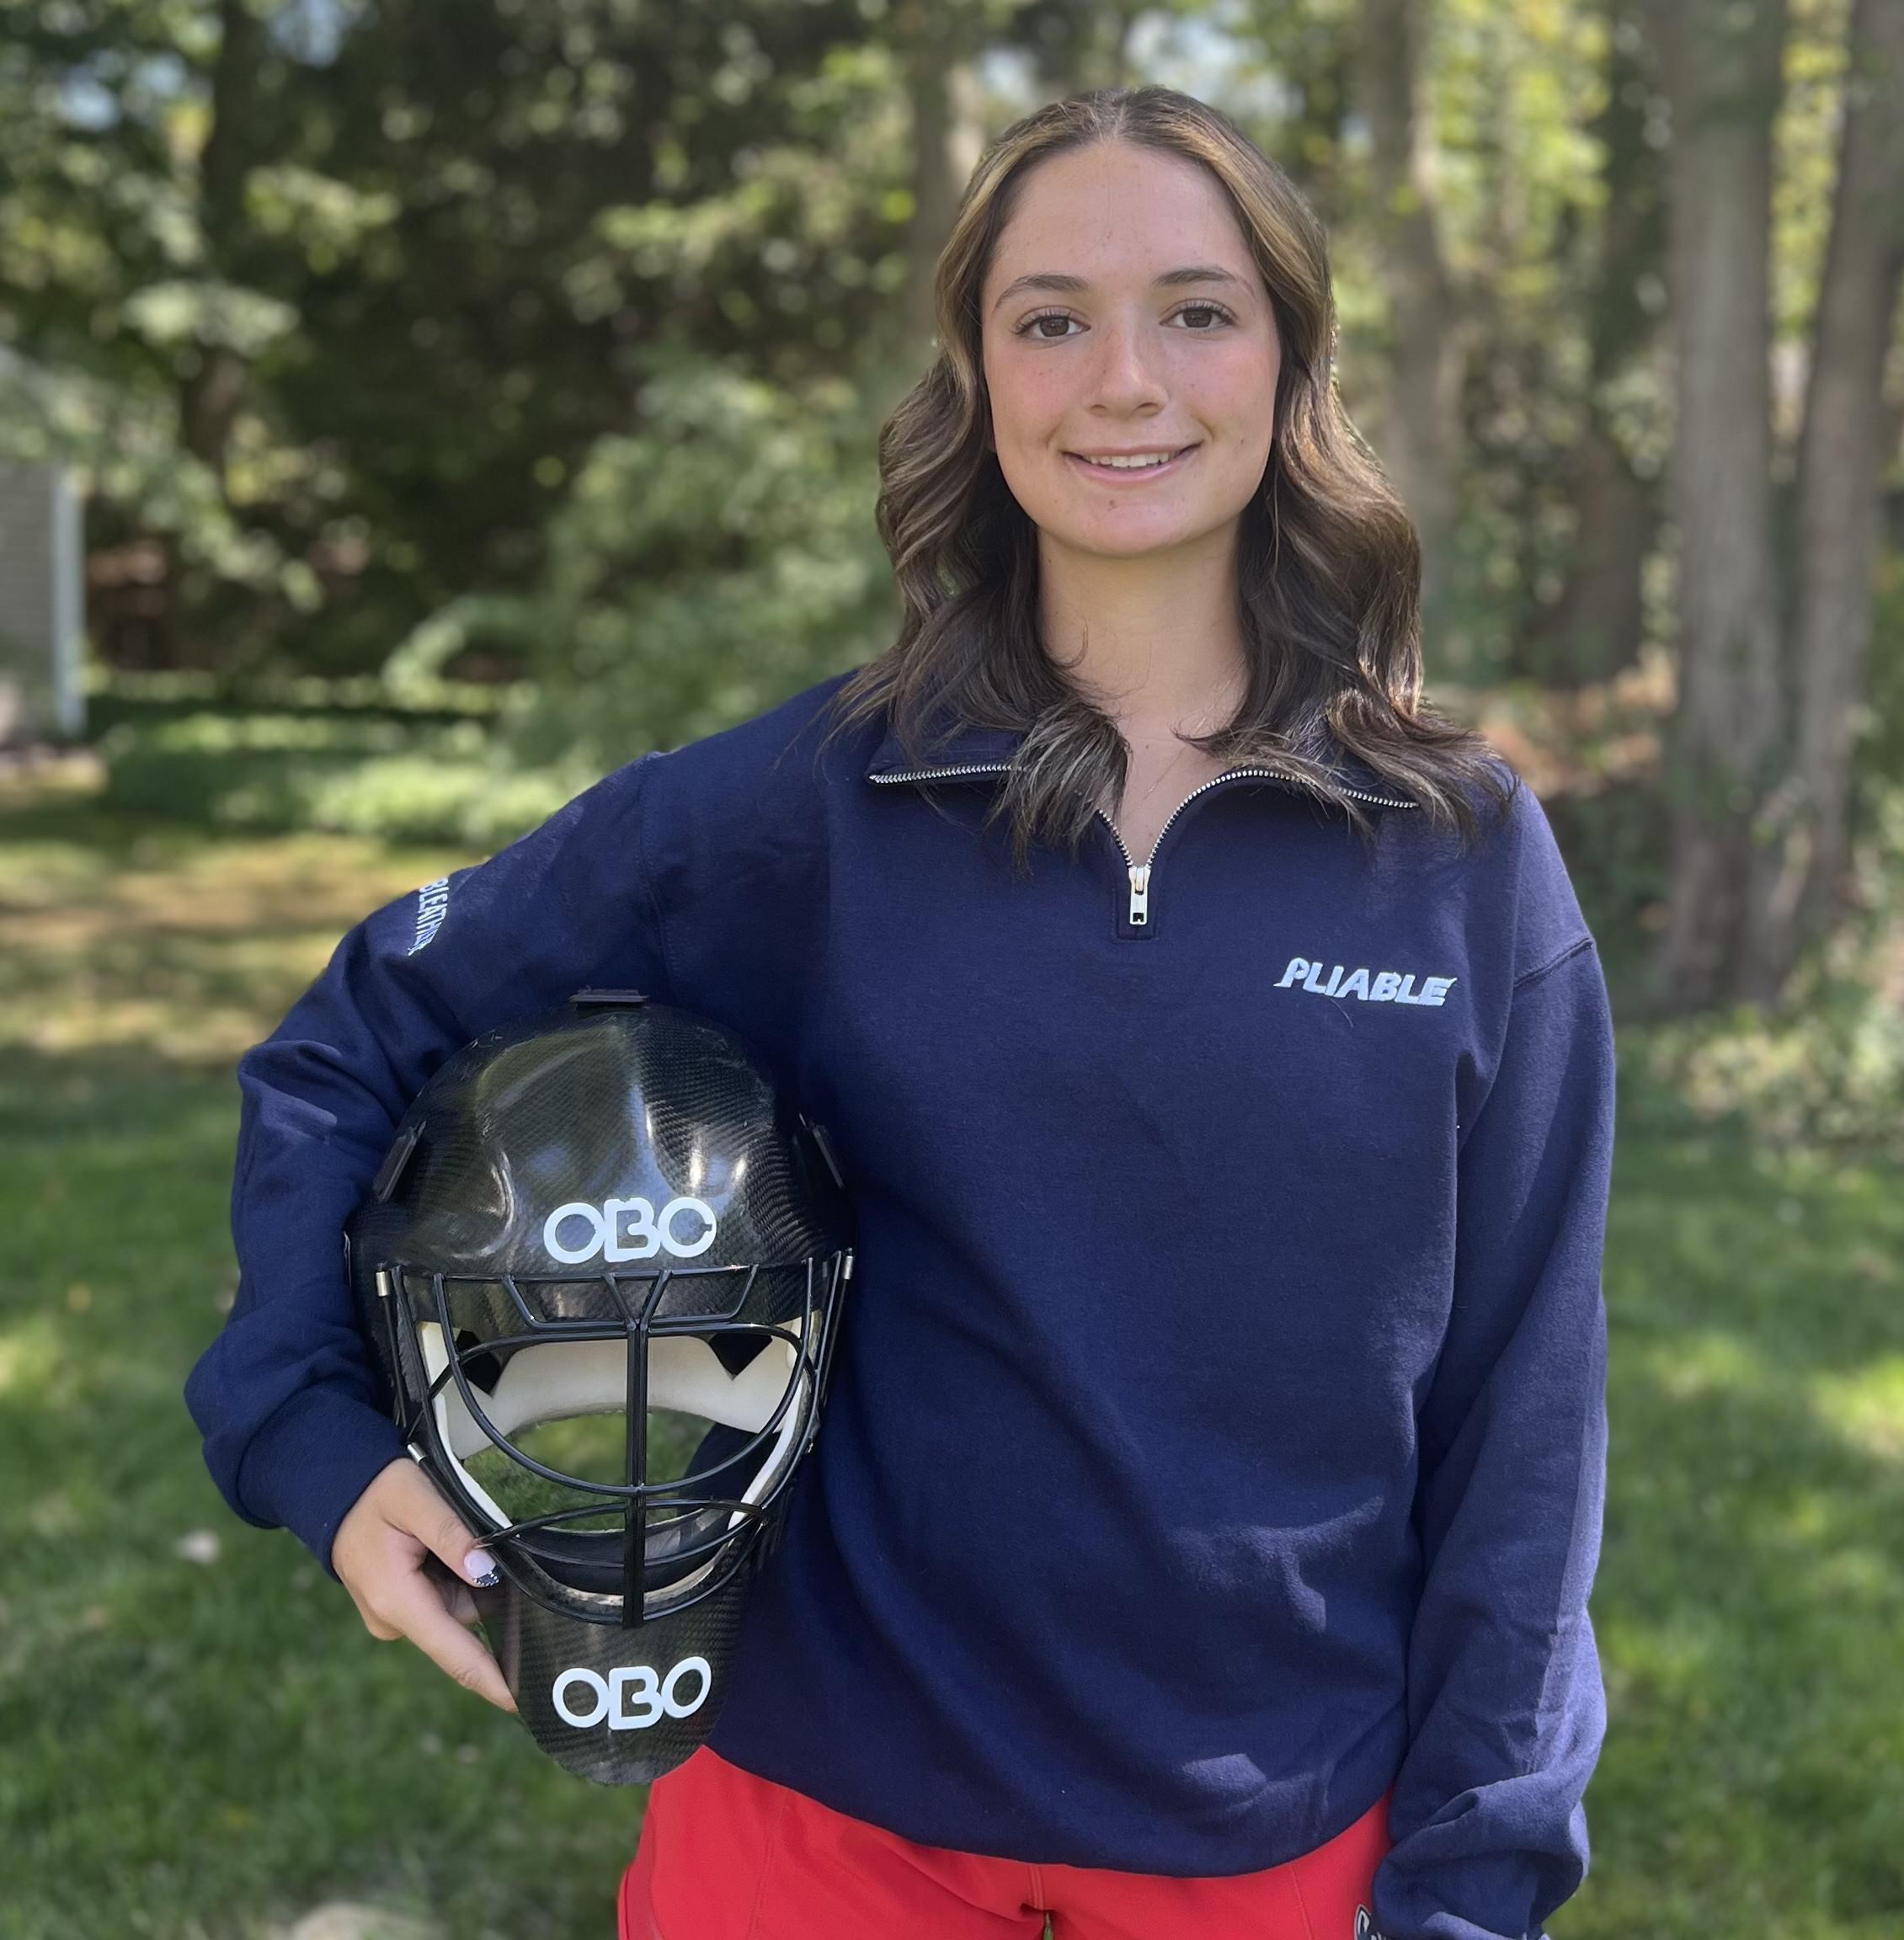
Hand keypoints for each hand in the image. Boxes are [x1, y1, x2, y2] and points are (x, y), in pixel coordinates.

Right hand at [332, 1455, 517, 1712]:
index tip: (525, 1703)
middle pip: (466, 1622)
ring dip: (471, 1576)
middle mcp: (394, 1620)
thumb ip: (452, 1535)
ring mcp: (396, 1616)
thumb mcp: (417, 1498)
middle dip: (490, 1590)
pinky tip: (449, 1546)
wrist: (334, 1492)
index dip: (493, 1681)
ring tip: (452, 1532)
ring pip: (460, 1607)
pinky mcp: (401, 1608)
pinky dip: (458, 1576)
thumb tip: (486, 1574)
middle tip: (484, 1540)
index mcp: (396, 1601)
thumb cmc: (376, 1491)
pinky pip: (445, 1599)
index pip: (455, 1653)